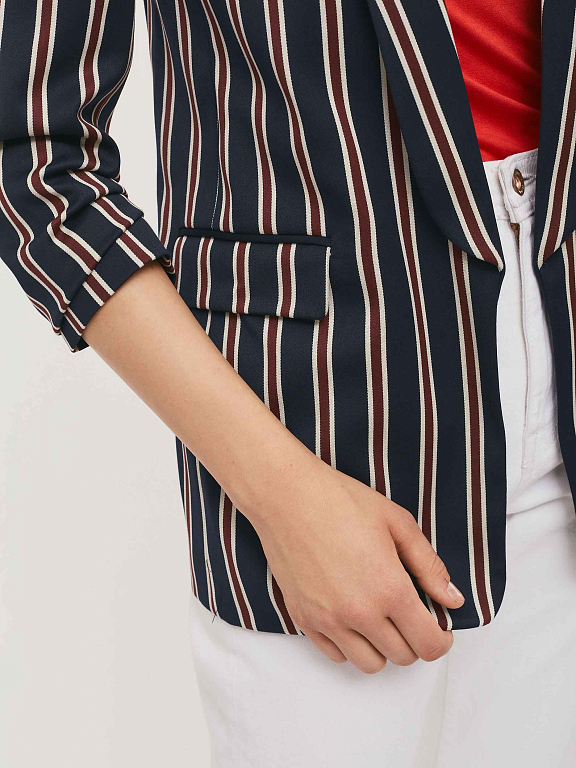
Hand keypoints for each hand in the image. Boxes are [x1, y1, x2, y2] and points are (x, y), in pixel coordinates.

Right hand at [248, 458, 464, 673]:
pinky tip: (352, 617)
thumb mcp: (398, 523)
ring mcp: (328, 620)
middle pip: (403, 657)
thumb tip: (452, 599)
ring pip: (369, 664)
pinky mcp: (303, 619)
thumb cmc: (340, 501)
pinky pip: (335, 655)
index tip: (439, 627)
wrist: (287, 496)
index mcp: (390, 589)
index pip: (428, 644)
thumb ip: (429, 566)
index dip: (441, 639)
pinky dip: (350, 645)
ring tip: (380, 617)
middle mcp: (359, 613)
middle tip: (410, 614)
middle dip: (414, 640)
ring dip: (382, 647)